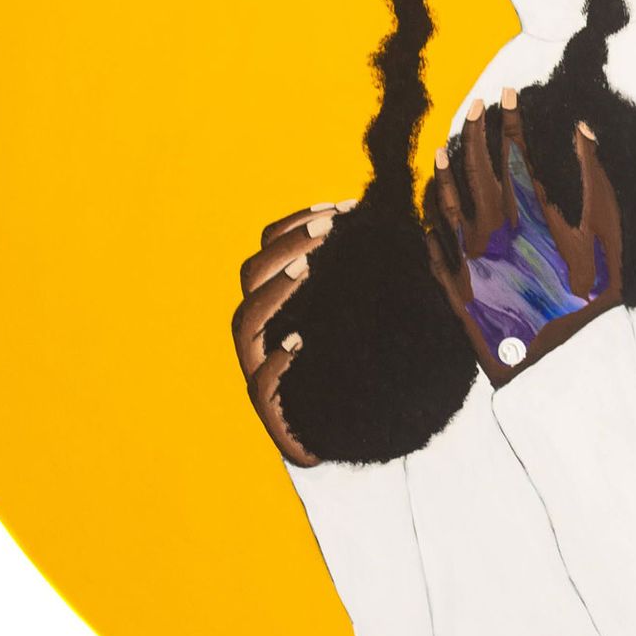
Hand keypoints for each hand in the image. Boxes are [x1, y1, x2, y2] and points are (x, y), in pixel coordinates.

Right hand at [232, 199, 355, 465]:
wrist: (374, 427)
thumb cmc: (377, 359)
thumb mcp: (378, 305)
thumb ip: (373, 266)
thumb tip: (389, 218)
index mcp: (284, 299)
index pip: (269, 249)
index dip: (296, 224)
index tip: (338, 209)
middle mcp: (264, 330)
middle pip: (252, 274)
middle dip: (289, 244)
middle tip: (329, 227)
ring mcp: (263, 368)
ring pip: (245, 321)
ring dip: (274, 289)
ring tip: (307, 267)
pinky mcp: (275, 412)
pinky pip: (261, 385)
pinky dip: (276, 360)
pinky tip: (299, 342)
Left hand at [422, 90, 622, 385]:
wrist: (562, 358)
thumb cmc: (592, 291)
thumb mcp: (605, 229)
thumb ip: (592, 174)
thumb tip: (581, 127)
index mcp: (526, 209)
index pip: (512, 149)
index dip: (509, 117)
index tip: (507, 91)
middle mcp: (490, 226)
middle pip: (476, 167)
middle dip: (475, 130)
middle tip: (476, 104)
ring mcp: (468, 258)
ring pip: (447, 202)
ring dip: (445, 170)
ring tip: (444, 146)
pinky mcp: (457, 288)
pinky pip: (435, 249)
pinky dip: (430, 224)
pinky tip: (429, 212)